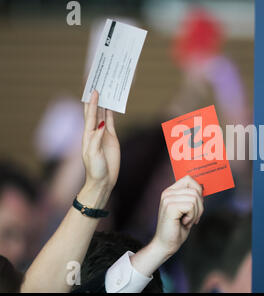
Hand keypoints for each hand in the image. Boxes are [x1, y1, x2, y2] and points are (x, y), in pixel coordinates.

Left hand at [78, 91, 119, 208]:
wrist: (103, 180)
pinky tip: (112, 104)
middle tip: (95, 84)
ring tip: (105, 89)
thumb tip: (102, 124)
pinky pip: (112, 121)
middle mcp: (95, 131)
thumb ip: (97, 139)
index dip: (92, 103)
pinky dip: (111, 112)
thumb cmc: (95, 169)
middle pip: (94, 111)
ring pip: (103, 114)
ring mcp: (103, 134)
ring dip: (103, 102)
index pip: (90, 115)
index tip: (94, 90)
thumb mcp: (93, 155)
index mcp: (88, 135)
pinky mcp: (112, 138)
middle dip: (94, 98)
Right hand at [151, 176, 203, 257]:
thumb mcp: (187, 209)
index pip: (189, 179)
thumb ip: (192, 197)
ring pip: (195, 198)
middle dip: (200, 206)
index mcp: (170, 192)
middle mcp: (168, 193)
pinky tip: (184, 223)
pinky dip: (192, 217)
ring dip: (196, 213)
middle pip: (195, 190)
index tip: (197, 205)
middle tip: (192, 218)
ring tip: (187, 221)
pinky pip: (191, 206)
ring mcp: (168, 199)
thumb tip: (203, 187)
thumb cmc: (177, 228)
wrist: (166, 244)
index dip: (198, 190)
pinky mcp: (170, 207)